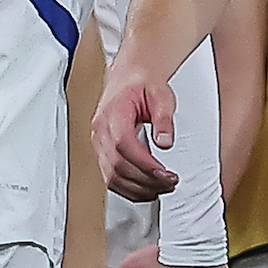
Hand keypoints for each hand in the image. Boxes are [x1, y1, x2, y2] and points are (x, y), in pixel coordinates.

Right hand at [93, 73, 179, 201]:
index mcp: (113, 113)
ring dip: (137, 189)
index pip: (124, 145)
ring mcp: (99, 142)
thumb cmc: (143, 84)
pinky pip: (110, 177)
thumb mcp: (161, 96)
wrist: (130, 77)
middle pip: (117, 166)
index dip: (144, 164)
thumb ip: (164, 119)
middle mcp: (101, 130)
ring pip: (111, 177)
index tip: (165, 174)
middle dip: (145, 180)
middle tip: (169, 184)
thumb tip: (165, 142)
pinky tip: (146, 190)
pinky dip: (128, 189)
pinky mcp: (102, 151)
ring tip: (161, 189)